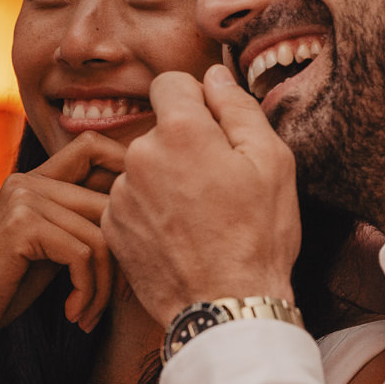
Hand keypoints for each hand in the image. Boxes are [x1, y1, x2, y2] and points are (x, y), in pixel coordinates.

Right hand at [0, 131, 125, 350]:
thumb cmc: (5, 288)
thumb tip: (137, 211)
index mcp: (34, 180)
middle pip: (109, 201)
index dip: (125, 165)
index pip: (92, 146)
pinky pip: (83, 256)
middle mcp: (28, 181)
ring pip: (100, 236)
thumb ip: (79, 224)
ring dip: (103, 285)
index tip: (142, 214)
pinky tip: (74, 313)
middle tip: (115, 298)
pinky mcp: (21, 226)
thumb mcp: (49, 248)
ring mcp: (23, 200)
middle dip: (123, 256)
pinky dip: (87, 291)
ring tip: (88, 313)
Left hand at [105, 65, 300, 324]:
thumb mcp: (272, 162)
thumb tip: (215, 75)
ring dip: (166, 179)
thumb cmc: (258, 237)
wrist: (224, 309)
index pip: (171, 83)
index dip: (198, 101)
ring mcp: (120, 194)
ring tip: (200, 217)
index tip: (216, 131)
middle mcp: (139, 155)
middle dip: (185, 145)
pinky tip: (179, 236)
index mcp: (179, 130)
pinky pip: (131, 201)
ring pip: (144, 166)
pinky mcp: (111, 227)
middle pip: (159, 129)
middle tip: (218, 185)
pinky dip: (150, 211)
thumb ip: (239, 107)